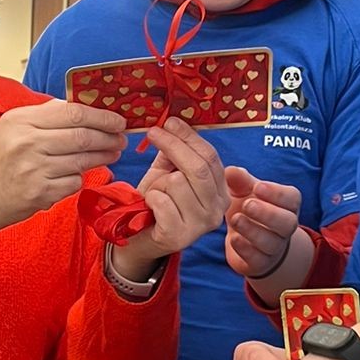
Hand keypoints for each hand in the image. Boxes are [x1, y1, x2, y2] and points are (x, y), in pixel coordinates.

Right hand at [0, 99, 126, 258]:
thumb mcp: (12, 128)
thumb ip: (45, 115)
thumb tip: (83, 106)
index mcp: (20, 121)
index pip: (72, 112)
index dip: (102, 116)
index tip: (117, 119)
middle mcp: (26, 143)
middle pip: (83, 136)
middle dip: (109, 137)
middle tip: (121, 138)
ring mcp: (34, 170)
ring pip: (83, 160)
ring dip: (104, 157)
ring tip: (112, 153)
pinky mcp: (40, 194)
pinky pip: (74, 182)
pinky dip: (79, 178)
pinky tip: (76, 174)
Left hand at [111, 118, 228, 276]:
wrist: (137, 237)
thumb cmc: (156, 203)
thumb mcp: (168, 173)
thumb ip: (175, 153)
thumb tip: (173, 124)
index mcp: (221, 192)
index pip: (211, 157)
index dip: (189, 136)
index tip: (170, 122)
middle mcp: (217, 210)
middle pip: (199, 168)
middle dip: (173, 145)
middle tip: (153, 133)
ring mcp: (200, 226)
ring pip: (178, 183)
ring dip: (158, 183)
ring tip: (155, 193)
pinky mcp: (178, 236)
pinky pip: (162, 201)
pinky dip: (151, 198)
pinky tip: (150, 206)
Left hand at [223, 167, 302, 280]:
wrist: (245, 240)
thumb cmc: (248, 209)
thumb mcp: (244, 191)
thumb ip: (240, 181)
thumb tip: (231, 170)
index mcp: (287, 205)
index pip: (291, 199)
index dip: (277, 193)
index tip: (257, 187)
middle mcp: (285, 227)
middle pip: (287, 222)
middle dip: (268, 213)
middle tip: (247, 204)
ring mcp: (274, 247)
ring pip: (272, 242)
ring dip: (253, 230)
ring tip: (235, 219)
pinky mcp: (260, 263)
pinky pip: (257, 259)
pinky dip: (245, 249)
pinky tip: (234, 239)